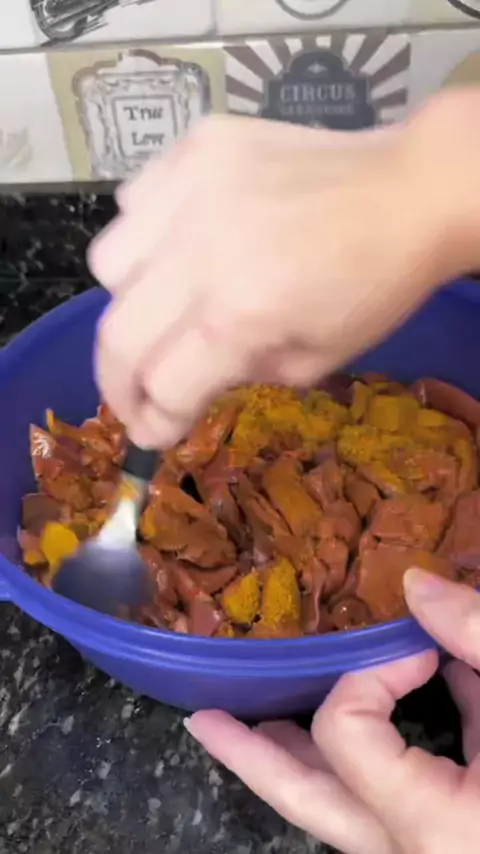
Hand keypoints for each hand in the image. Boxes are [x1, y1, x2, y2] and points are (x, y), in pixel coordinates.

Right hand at [89, 89, 479, 448]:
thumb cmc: (373, 287)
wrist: (409, 191)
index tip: (153, 433)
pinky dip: (145, 237)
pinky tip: (182, 243)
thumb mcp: (314, 361)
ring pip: (108, 266)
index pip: (164, 386)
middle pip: (117, 337)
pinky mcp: (196, 147)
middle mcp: (201, 252)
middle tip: (133, 397)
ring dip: (127, 304)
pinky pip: (133, 204)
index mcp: (240, 314)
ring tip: (162, 307)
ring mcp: (191, 190)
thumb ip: (237, 378)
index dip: (154, 423)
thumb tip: (181, 388)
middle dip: (117, 385)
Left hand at [185, 570, 479, 853]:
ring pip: (337, 811)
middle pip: (304, 800)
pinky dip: (357, 767)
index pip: (346, 731)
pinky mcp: (444, 844)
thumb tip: (416, 585)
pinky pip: (380, 807)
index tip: (417, 647)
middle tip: (203, 719)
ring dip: (297, 762)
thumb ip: (478, 632)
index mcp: (434, 826)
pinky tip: (360, 727)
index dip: (370, 671)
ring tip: (255, 726)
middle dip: (250, 755)